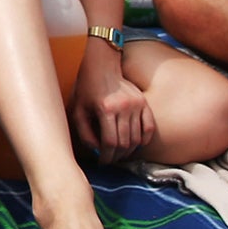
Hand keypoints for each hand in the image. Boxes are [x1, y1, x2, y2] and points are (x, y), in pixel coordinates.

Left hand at [70, 41, 154, 160]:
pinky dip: (144, 139)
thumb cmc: (86, 89)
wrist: (102, 66)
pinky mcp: (144, 103)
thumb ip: (84, 132)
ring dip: (129, 150)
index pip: (110, 142)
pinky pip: (149, 127)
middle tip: (110, 160)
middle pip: (125, 143)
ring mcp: (136, 105)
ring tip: (120, 154)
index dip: (106, 156)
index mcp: (105, 109)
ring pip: (137, 138)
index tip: (102, 162)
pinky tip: (136, 145)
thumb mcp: (78, 110)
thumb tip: (96, 151)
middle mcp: (123, 107)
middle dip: (117, 156)